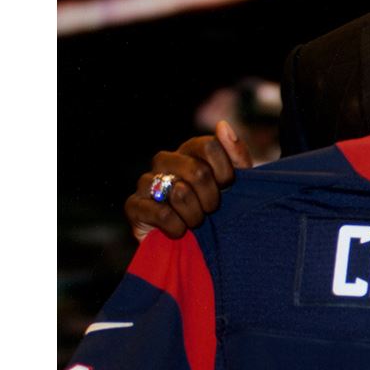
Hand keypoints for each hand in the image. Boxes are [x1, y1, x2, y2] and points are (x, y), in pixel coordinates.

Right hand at [125, 121, 253, 241]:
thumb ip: (236, 154)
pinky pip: (162, 213)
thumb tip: (223, 125)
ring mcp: (146, 181)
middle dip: (212, 198)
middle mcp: (165, 160)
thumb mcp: (236, 183)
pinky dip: (177, 227)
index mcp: (189, 151)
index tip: (227, 189)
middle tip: (210, 210)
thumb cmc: (216, 208)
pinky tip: (179, 231)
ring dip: (196, 215)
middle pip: (198, 171)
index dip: (225, 173)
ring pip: (180, 192)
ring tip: (195, 222)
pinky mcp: (133, 205)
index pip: (210, 146)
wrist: (191, 244)